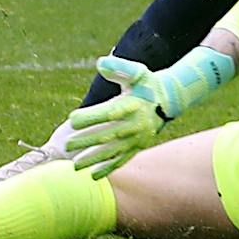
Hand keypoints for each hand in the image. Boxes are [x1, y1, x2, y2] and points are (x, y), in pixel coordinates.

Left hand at [65, 56, 168, 177]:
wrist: (170, 100)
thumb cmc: (147, 84)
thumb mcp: (137, 72)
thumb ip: (119, 68)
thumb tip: (100, 62)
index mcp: (132, 105)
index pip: (108, 112)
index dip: (90, 117)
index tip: (72, 119)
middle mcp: (135, 124)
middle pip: (107, 135)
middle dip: (86, 142)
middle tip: (67, 146)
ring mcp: (137, 138)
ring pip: (112, 151)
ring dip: (93, 159)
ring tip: (75, 165)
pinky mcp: (138, 146)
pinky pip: (122, 160)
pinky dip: (108, 168)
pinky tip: (93, 175)